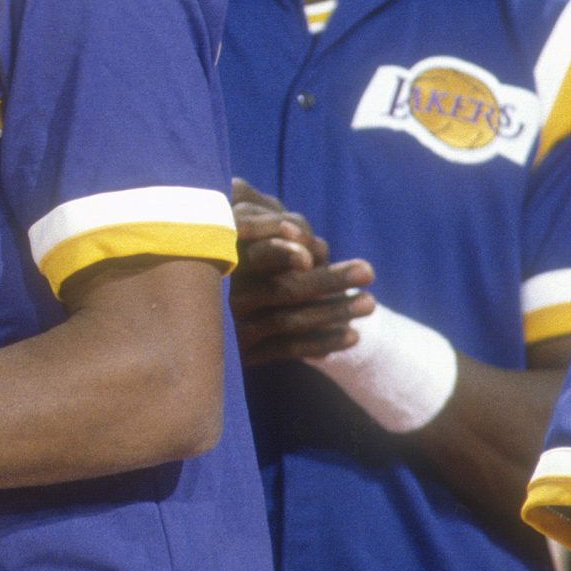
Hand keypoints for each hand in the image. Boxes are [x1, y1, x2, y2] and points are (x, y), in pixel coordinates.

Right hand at [226, 178, 374, 365]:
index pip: (256, 255)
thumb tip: (280, 218)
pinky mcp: (245, 352)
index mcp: (225, 261)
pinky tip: (352, 337)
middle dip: (331, 280)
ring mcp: (235, 327)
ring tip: (371, 303)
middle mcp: (227, 296)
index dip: (284, 252)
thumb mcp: (239, 229)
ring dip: (335, 312)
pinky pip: (287, 349)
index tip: (313, 253)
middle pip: (285, 289)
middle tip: (369, 270)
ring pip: (289, 321)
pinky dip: (322, 342)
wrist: (200, 311)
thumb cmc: (236, 252)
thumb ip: (260, 219)